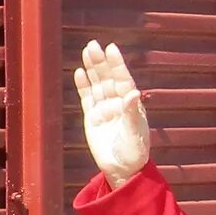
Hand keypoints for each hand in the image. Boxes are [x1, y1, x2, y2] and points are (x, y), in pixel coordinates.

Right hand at [73, 40, 151, 186]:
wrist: (122, 169)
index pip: (123, 79)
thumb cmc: (134, 152)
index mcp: (130, 104)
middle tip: (93, 44)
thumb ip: (132, 112)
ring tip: (87, 51)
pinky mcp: (92, 117)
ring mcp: (104, 109)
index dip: (117, 64)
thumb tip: (133, 92)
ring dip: (92, 68)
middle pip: (108, 78)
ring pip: (97, 84)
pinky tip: (79, 72)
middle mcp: (117, 103)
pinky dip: (83, 85)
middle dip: (101, 62)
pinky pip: (86, 98)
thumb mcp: (135, 133)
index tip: (111, 48)